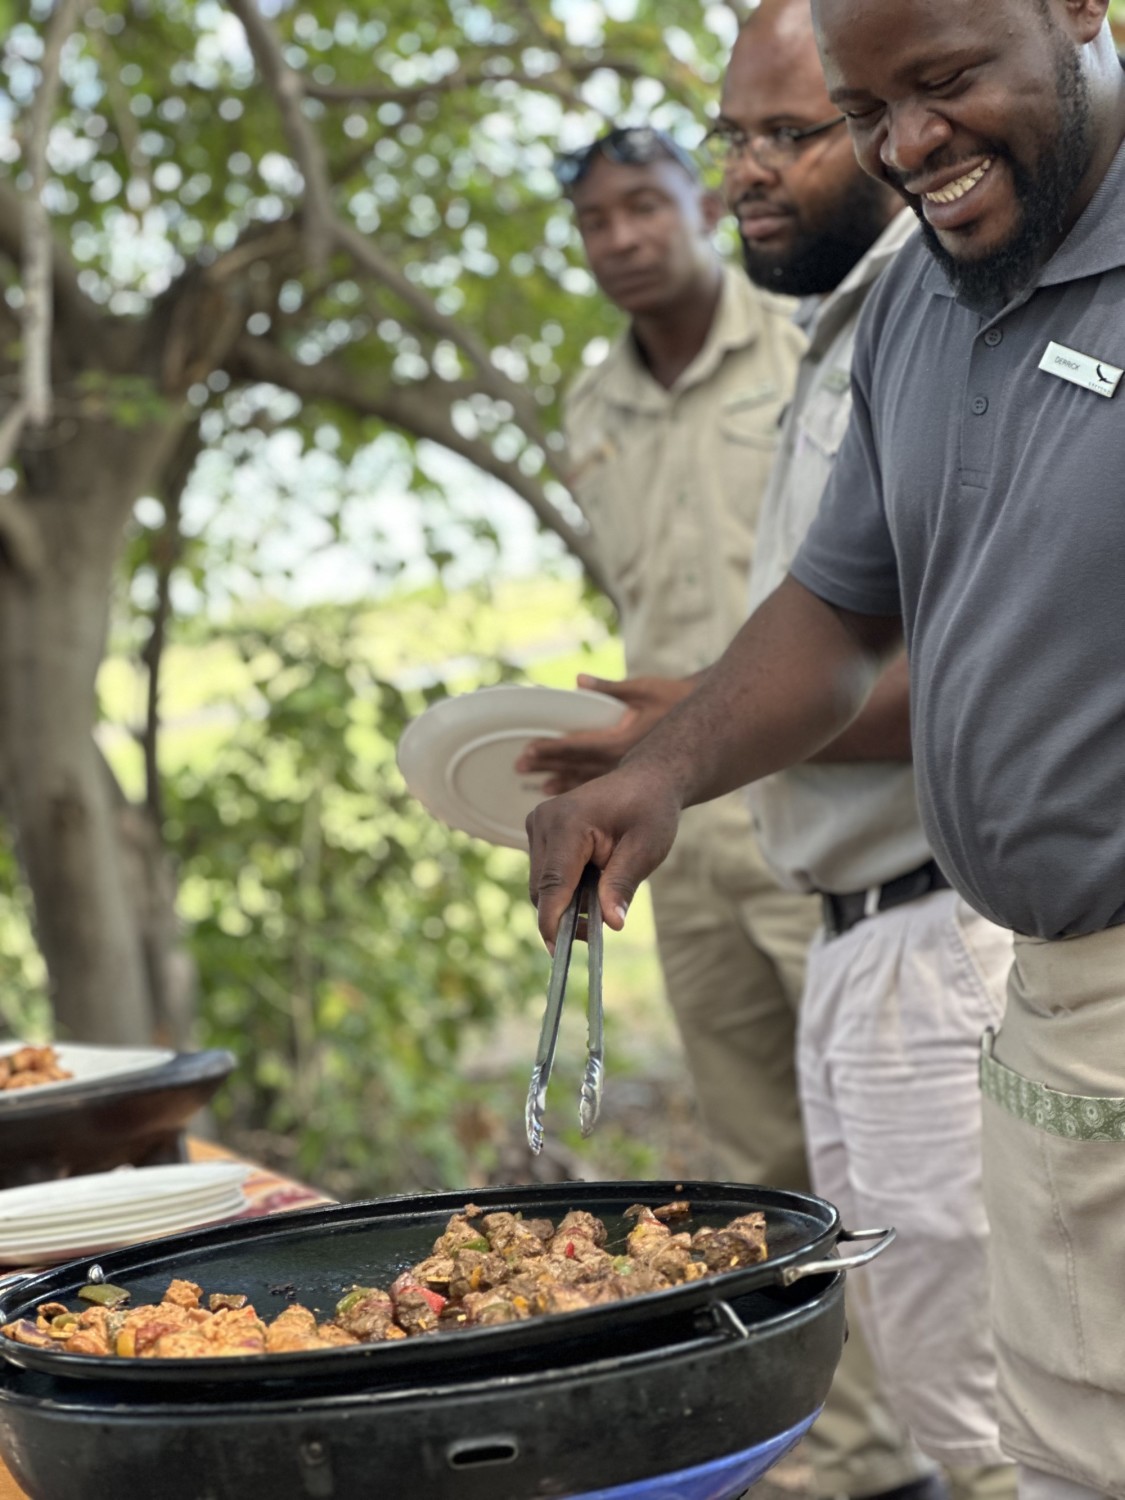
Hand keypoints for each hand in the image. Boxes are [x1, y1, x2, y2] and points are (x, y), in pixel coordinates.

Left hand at [514, 673, 695, 793]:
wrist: (703, 726)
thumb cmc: (672, 700)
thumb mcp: (643, 689)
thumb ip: (609, 687)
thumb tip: (579, 679)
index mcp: (617, 740)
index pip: (575, 745)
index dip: (550, 747)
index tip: (528, 749)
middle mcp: (617, 759)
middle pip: (573, 764)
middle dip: (547, 764)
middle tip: (519, 766)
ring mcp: (623, 770)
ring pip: (585, 779)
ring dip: (561, 780)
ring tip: (539, 786)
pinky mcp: (630, 774)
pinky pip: (599, 784)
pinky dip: (581, 786)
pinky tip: (570, 791)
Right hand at [526, 763, 681, 950]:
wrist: (646, 780)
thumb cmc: (650, 810)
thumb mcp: (646, 848)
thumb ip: (623, 884)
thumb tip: (612, 923)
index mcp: (567, 823)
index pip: (553, 883)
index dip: (553, 921)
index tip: (558, 952)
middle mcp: (543, 821)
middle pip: (543, 888)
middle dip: (565, 915)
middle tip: (601, 930)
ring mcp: (538, 824)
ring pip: (541, 883)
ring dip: (565, 902)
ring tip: (602, 904)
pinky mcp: (541, 831)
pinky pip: (546, 872)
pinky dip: (565, 888)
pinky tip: (593, 886)